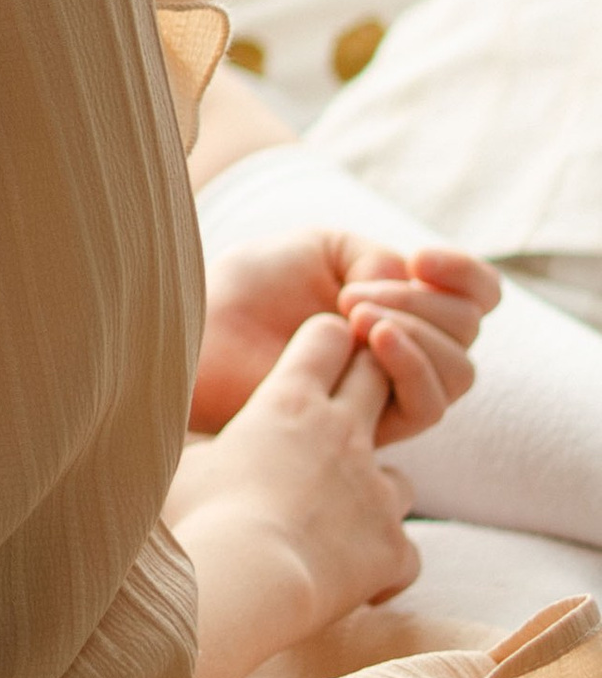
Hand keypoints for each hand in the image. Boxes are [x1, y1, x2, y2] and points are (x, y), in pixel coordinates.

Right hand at [166, 314, 421, 677]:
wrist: (244, 582)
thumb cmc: (196, 516)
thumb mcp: (173, 461)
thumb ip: (171, 436)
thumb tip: (118, 418)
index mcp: (287, 402)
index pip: (326, 337)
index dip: (326, 342)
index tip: (315, 356)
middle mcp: (342, 434)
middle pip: (378, 382)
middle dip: (368, 392)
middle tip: (338, 425)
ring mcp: (375, 491)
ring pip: (402, 476)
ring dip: (377, 492)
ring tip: (341, 520)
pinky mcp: (392, 547)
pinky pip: (405, 550)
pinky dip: (384, 564)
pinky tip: (357, 583)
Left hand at [191, 232, 499, 447]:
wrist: (201, 330)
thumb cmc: (250, 288)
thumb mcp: (318, 248)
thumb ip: (373, 258)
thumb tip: (408, 282)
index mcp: (401, 302)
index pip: (475, 296)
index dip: (466, 276)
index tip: (423, 259)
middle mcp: (405, 349)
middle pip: (466, 332)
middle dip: (425, 305)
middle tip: (354, 295)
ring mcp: (391, 390)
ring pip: (457, 372)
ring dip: (420, 335)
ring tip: (357, 315)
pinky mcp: (372, 429)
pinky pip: (426, 407)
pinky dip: (411, 368)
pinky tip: (370, 341)